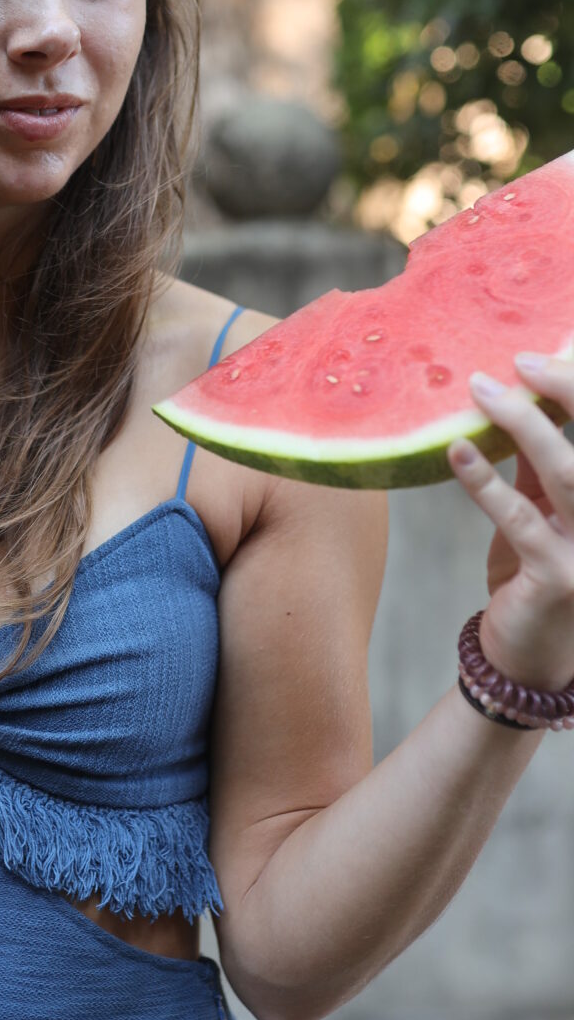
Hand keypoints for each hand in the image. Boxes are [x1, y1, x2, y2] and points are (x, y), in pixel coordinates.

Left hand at [451, 353, 573, 687]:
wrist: (526, 661)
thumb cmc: (532, 578)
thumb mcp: (541, 517)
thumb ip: (539, 471)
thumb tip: (518, 404)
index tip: (537, 358)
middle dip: (564, 393)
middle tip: (515, 362)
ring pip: (568, 474)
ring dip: (524, 426)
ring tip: (480, 391)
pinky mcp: (559, 579)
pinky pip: (520, 521)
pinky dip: (486, 482)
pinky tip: (457, 452)